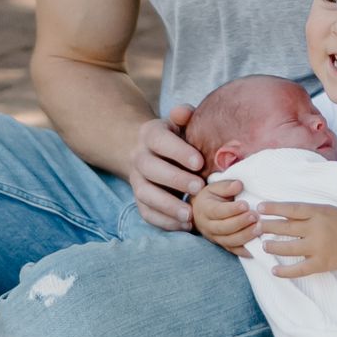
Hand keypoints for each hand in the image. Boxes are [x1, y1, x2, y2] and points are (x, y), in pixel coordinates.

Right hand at [129, 104, 207, 230]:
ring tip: (190, 214)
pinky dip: (164, 222)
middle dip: (175, 180)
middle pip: (151, 169)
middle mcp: (140, 158)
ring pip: (145, 194)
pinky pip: (147, 213)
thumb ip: (183, 115)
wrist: (146, 150)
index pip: (160, 141)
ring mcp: (137, 180)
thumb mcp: (178, 123)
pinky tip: (185, 225)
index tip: (199, 162)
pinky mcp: (140, 200)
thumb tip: (184, 112)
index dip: (178, 152)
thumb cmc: (174, 137)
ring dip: (167, 206)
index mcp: (151, 136)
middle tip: (199, 187)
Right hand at [189, 179, 257, 254]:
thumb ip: (226, 186)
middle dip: (240, 223)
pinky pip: (234, 250)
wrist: (201, 211)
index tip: (245, 204)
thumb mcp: (215, 187)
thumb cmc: (212, 196)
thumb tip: (238, 185)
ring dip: (245, 236)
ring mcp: (215, 238)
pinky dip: (245, 250)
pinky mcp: (223, 245)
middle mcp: (207, 226)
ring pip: (229, 241)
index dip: (232, 209)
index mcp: (204, 209)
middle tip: (255, 216)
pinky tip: (257, 247)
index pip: (218, 211)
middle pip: (223, 228)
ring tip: (259, 228)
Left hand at [258, 202, 336, 277]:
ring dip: (273, 246)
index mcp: (319, 212)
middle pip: (286, 227)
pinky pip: (299, 269)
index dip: (273, 208)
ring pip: (288, 248)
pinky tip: (274, 270)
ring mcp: (318, 247)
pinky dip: (285, 271)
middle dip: (268, 227)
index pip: (291, 209)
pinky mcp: (321, 263)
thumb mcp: (329, 210)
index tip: (260, 207)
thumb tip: (285, 212)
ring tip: (263, 245)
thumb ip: (310, 211)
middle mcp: (317, 229)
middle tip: (256, 227)